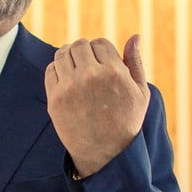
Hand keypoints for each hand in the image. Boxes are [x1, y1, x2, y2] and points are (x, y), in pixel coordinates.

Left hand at [45, 34, 149, 177]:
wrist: (106, 155)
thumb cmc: (127, 122)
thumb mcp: (140, 93)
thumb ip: (136, 62)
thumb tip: (134, 36)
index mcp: (114, 72)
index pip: (100, 43)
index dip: (101, 50)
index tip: (102, 62)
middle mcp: (90, 77)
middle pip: (80, 45)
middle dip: (84, 51)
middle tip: (87, 64)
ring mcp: (70, 88)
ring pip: (62, 54)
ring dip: (68, 57)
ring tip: (76, 68)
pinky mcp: (55, 100)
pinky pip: (50, 71)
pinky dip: (57, 70)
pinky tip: (66, 79)